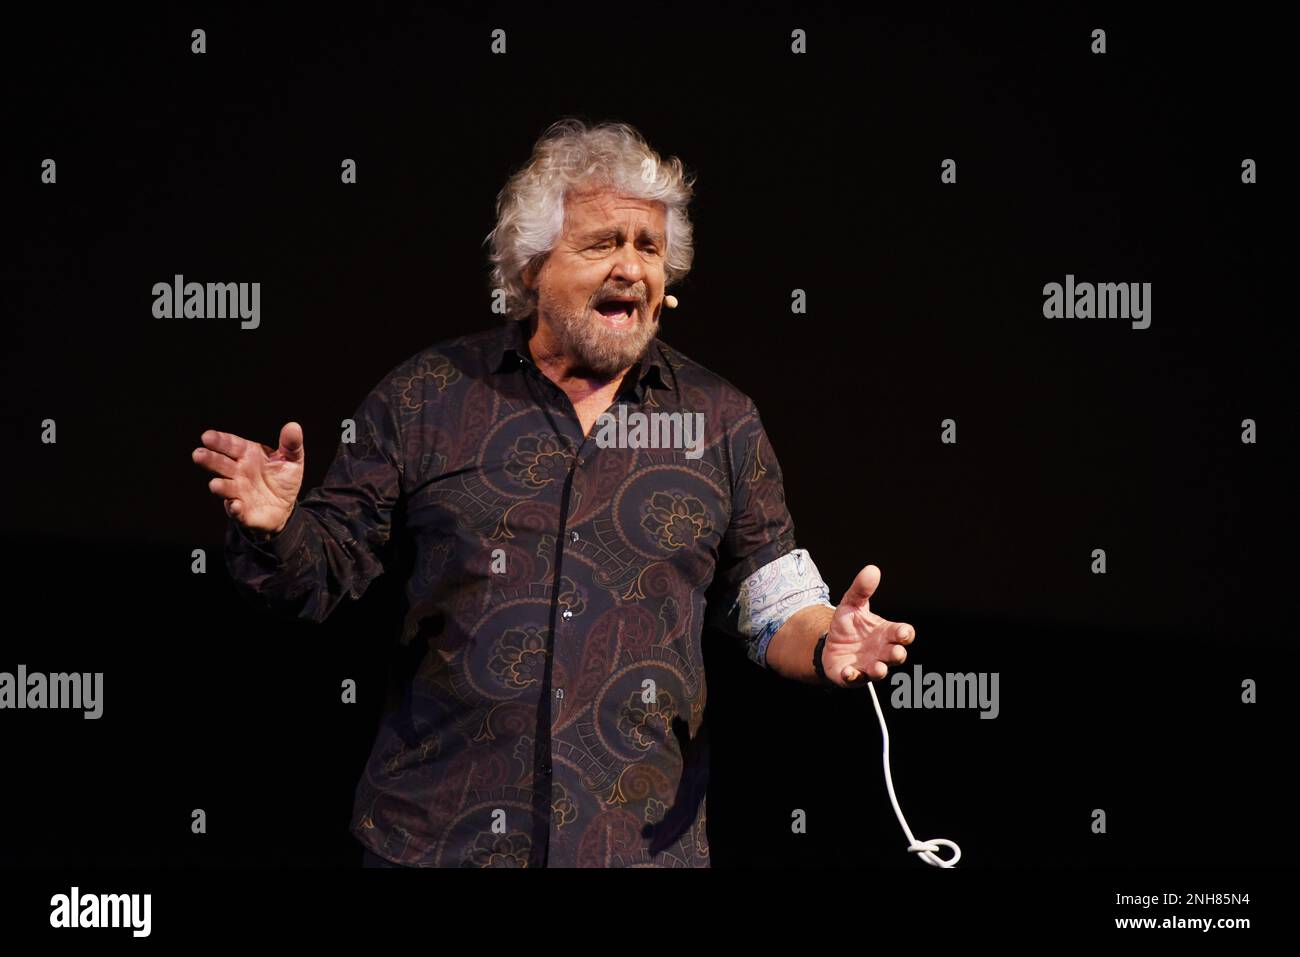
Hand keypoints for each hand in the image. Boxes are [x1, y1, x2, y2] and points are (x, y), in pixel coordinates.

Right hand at [192, 422, 303, 535]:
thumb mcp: (292, 460)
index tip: (207, 436)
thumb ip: (291, 444)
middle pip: (222, 464)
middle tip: (198, 454)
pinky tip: (235, 505)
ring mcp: (238, 493)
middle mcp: (238, 473)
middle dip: (210, 459)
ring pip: (226, 488)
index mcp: (248, 455)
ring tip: (214, 484)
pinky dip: (235, 509)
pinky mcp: (243, 513)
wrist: (285, 507)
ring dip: (220, 486)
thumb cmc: (283, 479)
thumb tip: (294, 426)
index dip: (220, 441)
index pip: (232, 445)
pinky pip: (237, 511)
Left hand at [821, 564, 914, 688]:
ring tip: (878, 668)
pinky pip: (856, 679)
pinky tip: (848, 672)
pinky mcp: (853, 676)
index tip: (903, 632)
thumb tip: (872, 569)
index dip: (905, 634)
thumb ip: (861, 589)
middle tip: (896, 652)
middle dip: (897, 654)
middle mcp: (882, 651)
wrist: (829, 643)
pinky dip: (853, 676)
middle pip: (896, 655)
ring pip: (880, 671)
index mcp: (886, 633)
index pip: (903, 634)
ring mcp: (869, 665)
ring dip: (880, 670)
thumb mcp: (851, 604)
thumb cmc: (847, 625)